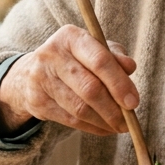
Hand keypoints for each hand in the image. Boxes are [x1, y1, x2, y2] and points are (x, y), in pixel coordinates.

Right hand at [0, 25, 138, 136]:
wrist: (30, 73)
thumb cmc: (74, 59)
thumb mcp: (94, 49)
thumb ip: (114, 56)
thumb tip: (130, 67)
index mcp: (71, 36)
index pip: (100, 61)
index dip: (119, 84)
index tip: (134, 102)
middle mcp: (52, 55)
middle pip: (90, 88)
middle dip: (114, 109)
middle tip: (129, 121)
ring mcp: (41, 78)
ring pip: (80, 108)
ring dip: (104, 121)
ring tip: (119, 126)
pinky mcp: (37, 101)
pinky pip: (70, 120)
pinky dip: (92, 127)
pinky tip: (104, 128)